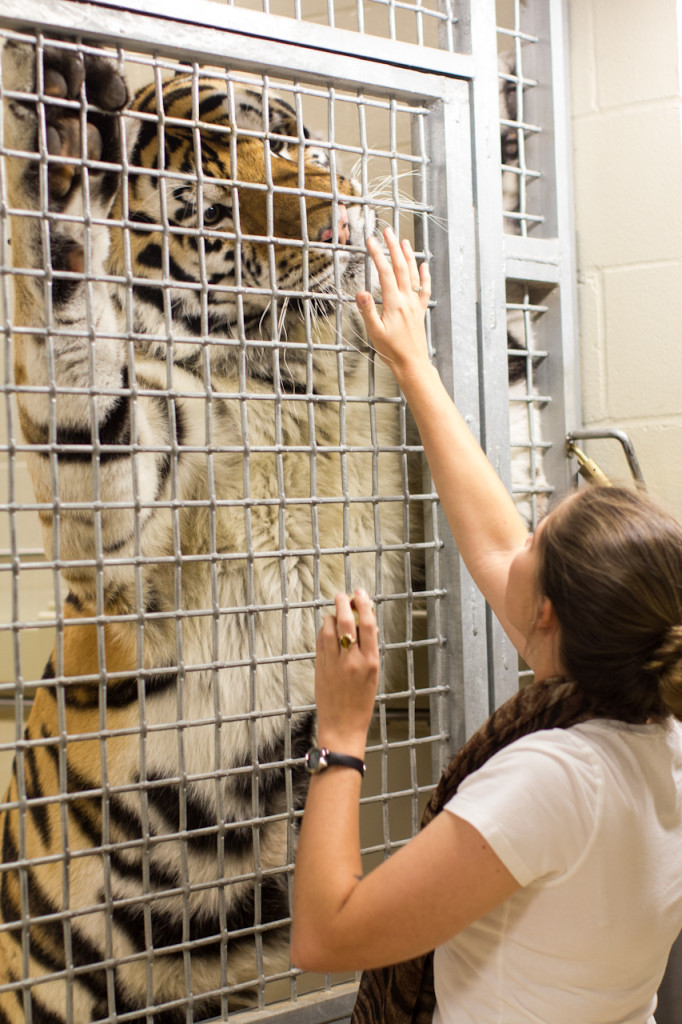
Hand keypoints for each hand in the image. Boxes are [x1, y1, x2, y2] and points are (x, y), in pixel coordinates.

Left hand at [314, 590, 379, 755]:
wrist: (343, 726)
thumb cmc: (361, 701)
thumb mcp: (373, 674)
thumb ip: (370, 649)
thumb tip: (368, 624)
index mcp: (371, 661)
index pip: (368, 624)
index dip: (364, 604)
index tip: (361, 593)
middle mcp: (352, 660)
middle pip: (346, 620)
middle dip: (344, 602)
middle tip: (343, 595)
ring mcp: (334, 663)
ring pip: (329, 627)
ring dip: (332, 616)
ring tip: (335, 615)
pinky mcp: (320, 666)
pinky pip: (320, 640)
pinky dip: (324, 630)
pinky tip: (327, 630)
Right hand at [355, 227, 430, 380]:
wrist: (412, 363)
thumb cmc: (392, 351)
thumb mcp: (374, 332)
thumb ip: (367, 311)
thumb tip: (360, 293)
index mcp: (394, 303)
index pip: (384, 272)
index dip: (377, 255)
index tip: (370, 241)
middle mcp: (406, 300)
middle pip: (400, 267)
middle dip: (393, 247)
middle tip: (387, 231)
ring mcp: (415, 304)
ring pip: (412, 274)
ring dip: (408, 256)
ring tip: (403, 241)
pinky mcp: (419, 311)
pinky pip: (424, 289)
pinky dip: (424, 275)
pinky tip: (423, 265)